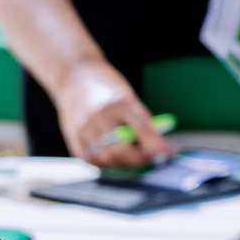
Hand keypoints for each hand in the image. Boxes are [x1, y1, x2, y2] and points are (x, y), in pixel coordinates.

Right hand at [54, 63, 174, 167]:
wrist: (74, 76)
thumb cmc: (106, 87)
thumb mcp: (129, 97)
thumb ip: (142, 122)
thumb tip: (161, 148)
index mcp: (121, 103)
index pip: (143, 132)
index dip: (156, 148)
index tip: (166, 154)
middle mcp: (101, 116)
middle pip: (123, 151)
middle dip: (139, 159)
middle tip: (147, 158)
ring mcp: (84, 128)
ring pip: (106, 159)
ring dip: (122, 163)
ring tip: (129, 156)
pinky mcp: (73, 136)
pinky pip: (90, 159)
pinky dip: (103, 162)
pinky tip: (110, 155)